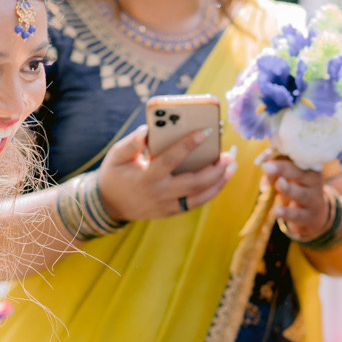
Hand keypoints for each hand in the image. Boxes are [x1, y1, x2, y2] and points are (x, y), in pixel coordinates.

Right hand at [93, 124, 235, 221]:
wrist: (109, 206)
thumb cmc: (115, 175)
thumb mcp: (116, 156)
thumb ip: (131, 143)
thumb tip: (147, 130)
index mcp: (146, 178)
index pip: (170, 161)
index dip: (187, 146)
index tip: (204, 132)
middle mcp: (160, 194)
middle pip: (194, 184)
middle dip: (215, 169)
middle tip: (229, 154)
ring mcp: (167, 206)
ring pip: (200, 197)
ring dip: (220, 182)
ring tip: (232, 165)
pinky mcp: (172, 211)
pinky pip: (196, 203)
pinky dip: (211, 191)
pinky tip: (221, 177)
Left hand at [262, 156, 332, 242]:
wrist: (314, 216)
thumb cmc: (297, 190)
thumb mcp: (288, 178)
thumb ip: (275, 170)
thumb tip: (263, 164)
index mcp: (308, 168)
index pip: (296, 159)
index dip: (281, 156)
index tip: (266, 155)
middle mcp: (314, 181)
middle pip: (300, 174)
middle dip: (283, 169)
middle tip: (267, 167)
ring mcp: (313, 200)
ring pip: (301, 194)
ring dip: (289, 189)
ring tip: (278, 184)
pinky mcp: (309, 217)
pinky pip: (298, 215)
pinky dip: (287, 213)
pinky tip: (276, 211)